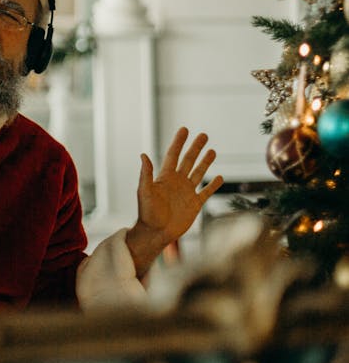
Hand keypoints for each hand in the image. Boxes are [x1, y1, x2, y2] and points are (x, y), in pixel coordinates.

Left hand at [126, 127, 223, 277]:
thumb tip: (143, 155)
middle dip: (196, 148)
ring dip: (205, 162)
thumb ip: (146, 173)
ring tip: (212, 151)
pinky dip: (213, 185)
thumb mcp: (144, 191)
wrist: (156, 233)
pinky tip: (219, 177)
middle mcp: (177, 182)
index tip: (184, 129)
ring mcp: (187, 192)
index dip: (178, 142)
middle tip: (204, 135)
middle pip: (188, 160)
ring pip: (199, 173)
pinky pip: (206, 192)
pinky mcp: (194, 204)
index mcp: (165, 177)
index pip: (173, 155)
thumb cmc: (147, 213)